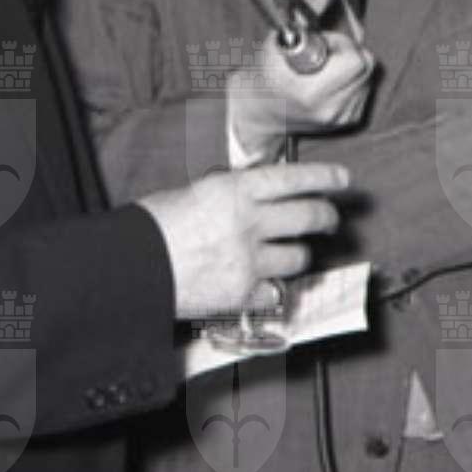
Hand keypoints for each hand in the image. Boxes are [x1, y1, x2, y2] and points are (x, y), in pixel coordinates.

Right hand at [139, 161, 348, 321]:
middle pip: (310, 217)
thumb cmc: (152, 227)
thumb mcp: (194, 194)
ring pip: (299, 257)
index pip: (295, 179)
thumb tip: (257, 198)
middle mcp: (250, 221)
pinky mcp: (242, 293)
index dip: (325, 178)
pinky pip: (276, 292)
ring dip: (299, 257)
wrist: (127, 268)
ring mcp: (249, 259)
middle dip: (327, 218)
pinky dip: (272, 291)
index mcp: (235, 189)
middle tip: (331, 221)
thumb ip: (231, 196)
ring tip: (290, 256)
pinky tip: (262, 287)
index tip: (344, 180)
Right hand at [227, 29, 373, 155]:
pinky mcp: (351, 120)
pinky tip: (331, 80)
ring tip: (326, 67)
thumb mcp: (276, 44)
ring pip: (369, 76)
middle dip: (349, 51)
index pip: (355, 61)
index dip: (341, 44)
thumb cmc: (265, 77)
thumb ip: (304, 16)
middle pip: (366, 66)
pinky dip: (353, 79)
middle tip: (326, 51)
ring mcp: (342, 118)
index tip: (323, 42)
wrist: (262, 115)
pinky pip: (366, 88)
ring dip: (352, 65)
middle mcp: (331, 110)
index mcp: (311, 95)